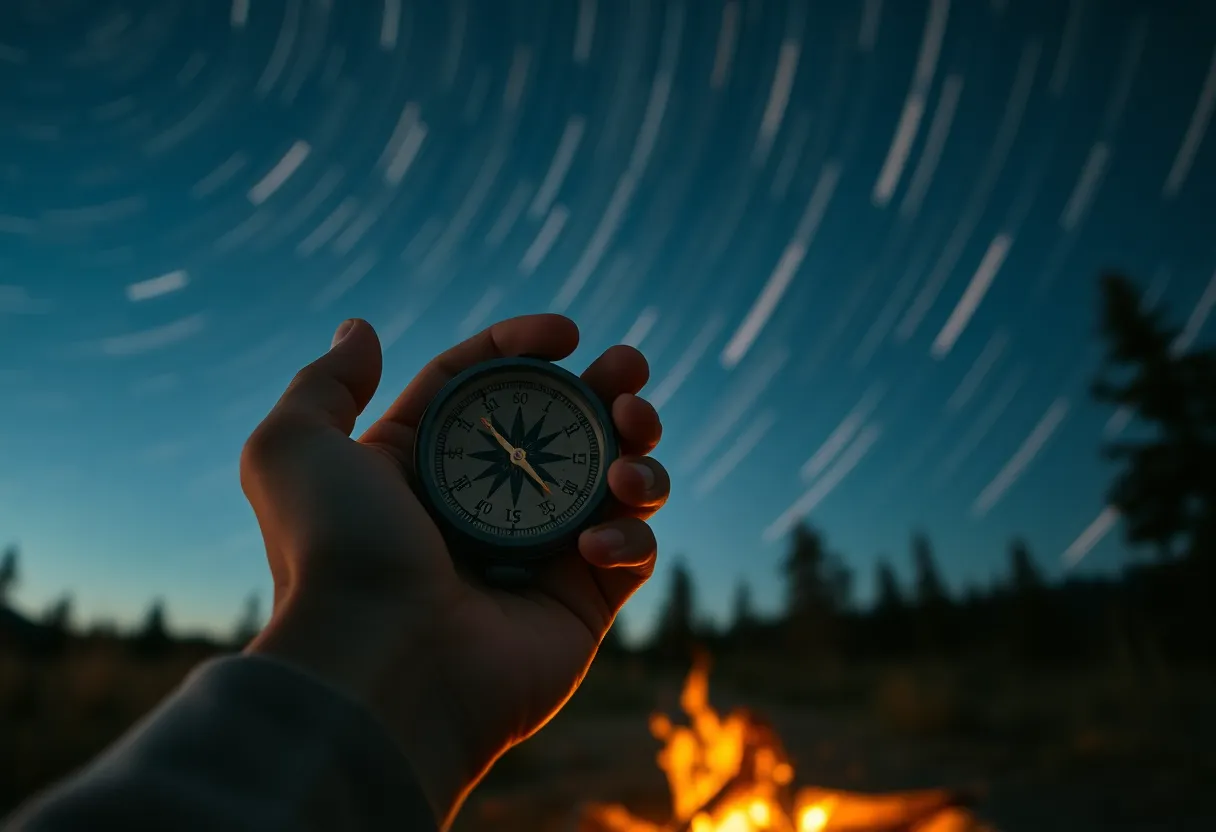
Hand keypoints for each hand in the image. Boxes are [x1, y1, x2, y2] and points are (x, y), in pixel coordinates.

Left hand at [239, 315, 668, 828]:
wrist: (380, 668)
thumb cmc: (336, 554)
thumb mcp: (294, 448)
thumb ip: (326, 382)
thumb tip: (360, 328)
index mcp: (424, 465)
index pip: (486, 385)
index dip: (526, 347)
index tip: (569, 332)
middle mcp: (485, 505)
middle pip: (564, 426)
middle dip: (607, 390)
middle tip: (629, 373)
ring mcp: (537, 555)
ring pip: (612, 481)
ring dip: (636, 452)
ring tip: (631, 450)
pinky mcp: (579, 605)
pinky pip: (632, 552)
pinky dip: (631, 534)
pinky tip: (597, 541)